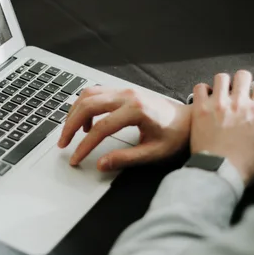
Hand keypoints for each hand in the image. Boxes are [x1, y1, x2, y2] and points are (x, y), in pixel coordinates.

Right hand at [58, 87, 190, 171]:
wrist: (189, 120)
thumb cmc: (175, 135)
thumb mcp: (153, 152)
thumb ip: (126, 159)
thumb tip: (102, 164)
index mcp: (137, 110)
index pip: (101, 128)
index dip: (85, 145)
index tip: (76, 158)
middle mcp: (128, 95)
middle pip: (88, 105)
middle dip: (70, 125)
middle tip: (63, 143)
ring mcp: (125, 90)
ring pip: (88, 95)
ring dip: (74, 112)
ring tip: (70, 133)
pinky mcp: (123, 90)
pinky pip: (96, 92)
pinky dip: (84, 105)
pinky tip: (86, 123)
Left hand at [190, 71, 253, 184]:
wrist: (218, 172)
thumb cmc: (247, 165)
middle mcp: (238, 102)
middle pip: (242, 75)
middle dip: (243, 80)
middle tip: (241, 89)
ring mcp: (217, 104)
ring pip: (221, 77)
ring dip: (224, 83)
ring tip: (223, 92)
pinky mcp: (200, 109)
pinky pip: (200, 87)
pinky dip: (204, 90)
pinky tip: (206, 98)